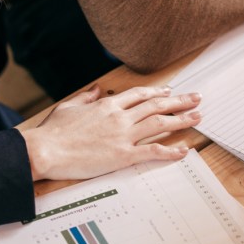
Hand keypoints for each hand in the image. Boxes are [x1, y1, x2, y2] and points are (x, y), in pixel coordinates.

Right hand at [21, 85, 200, 180]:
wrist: (46, 149)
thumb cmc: (54, 131)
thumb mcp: (70, 106)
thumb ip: (87, 96)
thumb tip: (97, 88)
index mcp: (108, 105)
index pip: (140, 95)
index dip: (158, 92)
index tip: (170, 90)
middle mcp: (120, 117)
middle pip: (156, 105)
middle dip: (179, 101)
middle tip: (196, 98)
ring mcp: (123, 135)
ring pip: (160, 123)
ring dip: (182, 119)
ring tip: (198, 117)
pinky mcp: (122, 155)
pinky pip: (152, 151)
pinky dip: (170, 150)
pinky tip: (183, 149)